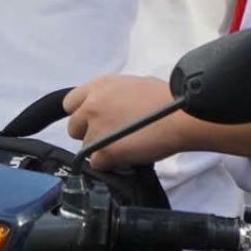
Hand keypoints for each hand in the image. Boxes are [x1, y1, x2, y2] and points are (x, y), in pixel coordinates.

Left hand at [64, 76, 182, 169]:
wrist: (180, 117)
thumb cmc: (165, 100)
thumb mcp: (132, 85)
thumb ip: (113, 96)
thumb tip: (112, 107)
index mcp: (98, 86)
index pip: (70, 103)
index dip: (82, 113)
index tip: (95, 120)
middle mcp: (91, 105)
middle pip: (74, 127)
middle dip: (89, 133)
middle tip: (111, 136)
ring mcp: (95, 129)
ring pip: (85, 148)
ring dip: (101, 150)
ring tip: (125, 147)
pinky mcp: (103, 151)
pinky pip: (97, 164)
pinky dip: (110, 165)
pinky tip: (127, 158)